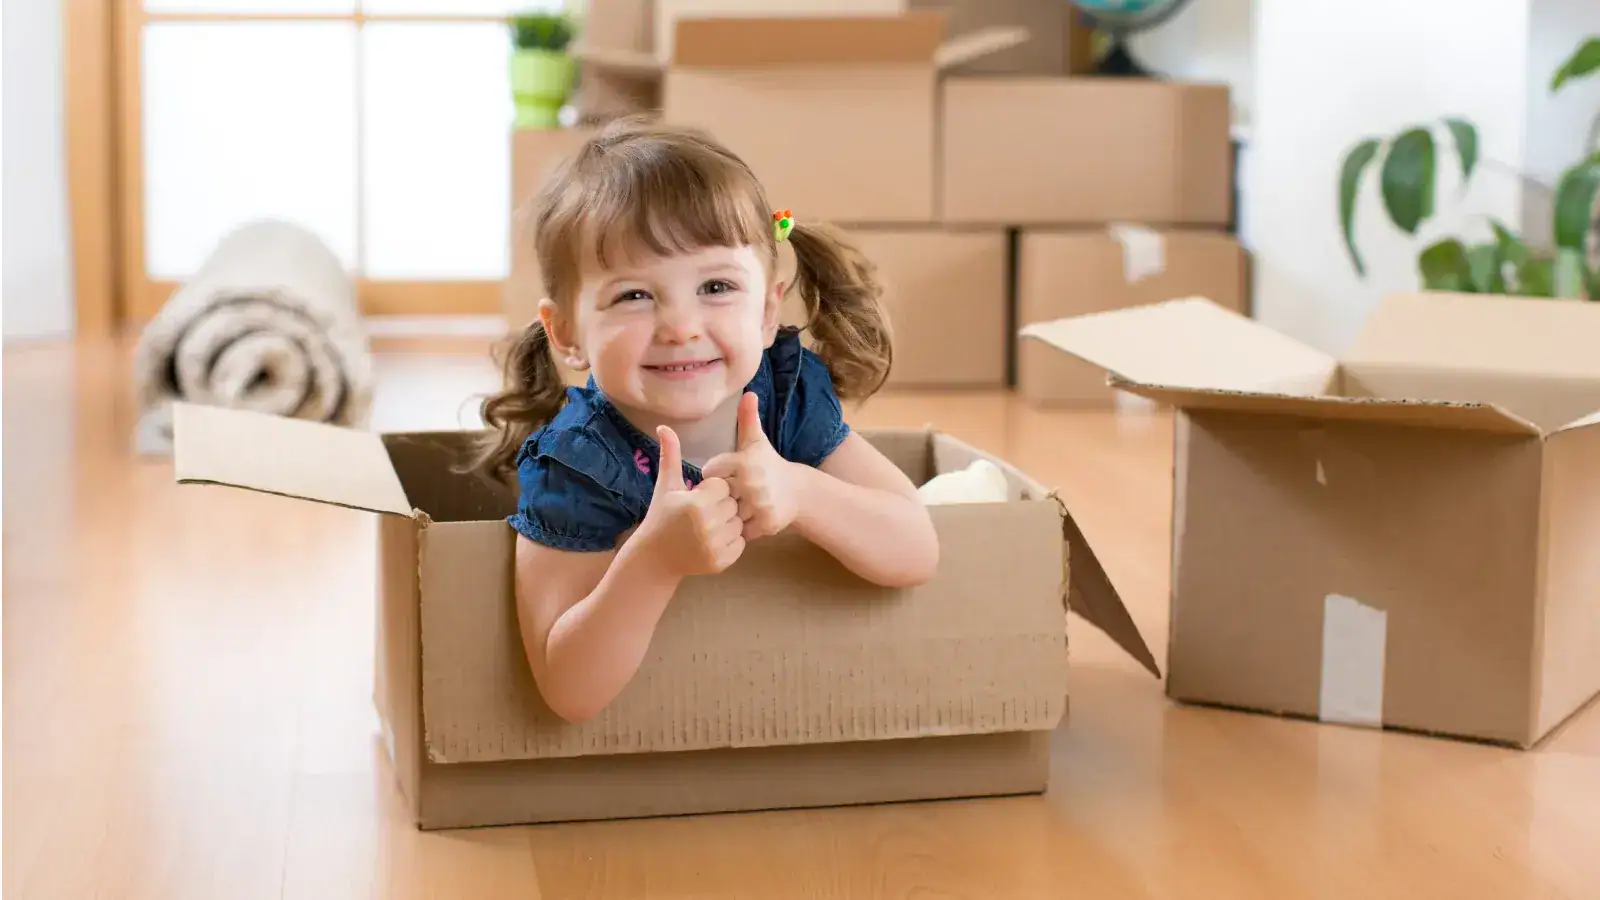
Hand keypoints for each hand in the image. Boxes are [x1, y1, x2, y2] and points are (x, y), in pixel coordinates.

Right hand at [636, 425, 744, 575]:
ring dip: (729, 524)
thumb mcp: (666, 486)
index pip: (723, 485)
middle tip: (705, 513)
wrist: (655, 558)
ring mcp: (715, 546)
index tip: (699, 497)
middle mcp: (707, 525)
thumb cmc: (661, 517)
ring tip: (709, 526)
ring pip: (739, 524)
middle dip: (722, 506)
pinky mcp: (721, 562)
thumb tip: (664, 426)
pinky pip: (741, 544)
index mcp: (695, 504)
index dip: (712, 490)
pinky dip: (731, 542)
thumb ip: (670, 456)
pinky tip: (714, 540)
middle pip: (733, 504)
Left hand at [703, 392, 799, 540]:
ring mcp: (759, 505)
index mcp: (743, 462)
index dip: (712, 475)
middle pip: (717, 495)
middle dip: (720, 497)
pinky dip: (741, 529)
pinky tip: (747, 519)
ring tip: (737, 507)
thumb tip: (749, 392)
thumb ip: (747, 418)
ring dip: (729, 514)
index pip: (709, 472)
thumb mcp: (756, 441)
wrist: (797, 491)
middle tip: (730, 494)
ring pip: (728, 514)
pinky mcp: (767, 523)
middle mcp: (751, 483)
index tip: (721, 476)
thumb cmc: (768, 464)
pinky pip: (741, 530)